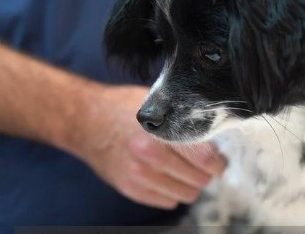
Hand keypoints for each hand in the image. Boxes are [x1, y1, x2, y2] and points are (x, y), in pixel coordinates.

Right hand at [64, 85, 226, 208]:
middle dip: (205, 174)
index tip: (220, 163)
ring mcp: (138, 177)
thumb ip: (182, 120)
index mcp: (159, 134)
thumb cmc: (121, 108)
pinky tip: (166, 176)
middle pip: (198, 180)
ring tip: (184, 170)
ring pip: (184, 194)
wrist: (85, 120)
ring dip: (189, 184)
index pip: (204, 159)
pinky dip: (172, 191)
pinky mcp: (130, 189)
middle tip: (202, 164)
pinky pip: (166, 201)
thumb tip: (212, 136)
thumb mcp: (155, 104)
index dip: (218, 163)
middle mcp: (149, 158)